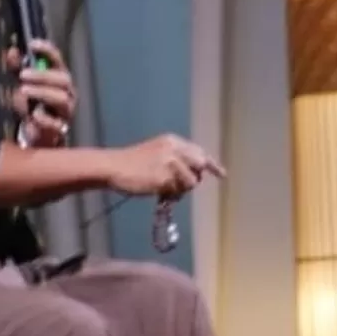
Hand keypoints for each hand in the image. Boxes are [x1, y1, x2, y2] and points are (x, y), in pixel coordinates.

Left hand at [5, 39, 74, 146]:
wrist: (35, 133)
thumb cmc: (30, 103)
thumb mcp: (21, 83)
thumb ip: (16, 67)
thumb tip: (11, 51)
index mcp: (58, 77)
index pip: (57, 59)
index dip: (47, 50)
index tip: (32, 45)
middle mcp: (67, 92)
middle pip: (63, 78)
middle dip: (42, 75)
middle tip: (22, 75)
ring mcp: (66, 111)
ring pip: (62, 99)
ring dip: (41, 93)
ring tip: (23, 91)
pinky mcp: (61, 129)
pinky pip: (56, 123)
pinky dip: (43, 118)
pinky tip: (32, 115)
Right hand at [106, 134, 225, 198]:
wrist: (114, 167)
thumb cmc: (133, 163)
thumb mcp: (157, 153)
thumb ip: (177, 160)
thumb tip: (193, 176)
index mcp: (173, 141)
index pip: (199, 152)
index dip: (212, 164)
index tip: (222, 174)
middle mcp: (175, 149)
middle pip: (200, 165)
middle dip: (195, 177)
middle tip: (180, 185)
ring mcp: (170, 163)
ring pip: (191, 182)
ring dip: (181, 189)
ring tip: (164, 188)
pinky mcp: (164, 178)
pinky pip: (177, 192)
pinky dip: (170, 194)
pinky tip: (157, 191)